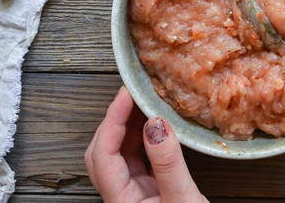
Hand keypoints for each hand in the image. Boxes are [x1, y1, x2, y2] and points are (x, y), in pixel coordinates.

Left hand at [85, 86, 208, 202]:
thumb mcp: (184, 200)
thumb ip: (168, 163)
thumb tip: (156, 124)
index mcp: (120, 202)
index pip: (103, 154)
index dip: (112, 119)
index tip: (127, 93)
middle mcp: (119, 197)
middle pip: (101, 152)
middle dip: (115, 119)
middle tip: (134, 94)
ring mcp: (131, 194)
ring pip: (117, 153)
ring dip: (128, 126)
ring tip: (146, 103)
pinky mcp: (146, 191)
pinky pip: (136, 158)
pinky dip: (142, 137)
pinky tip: (156, 124)